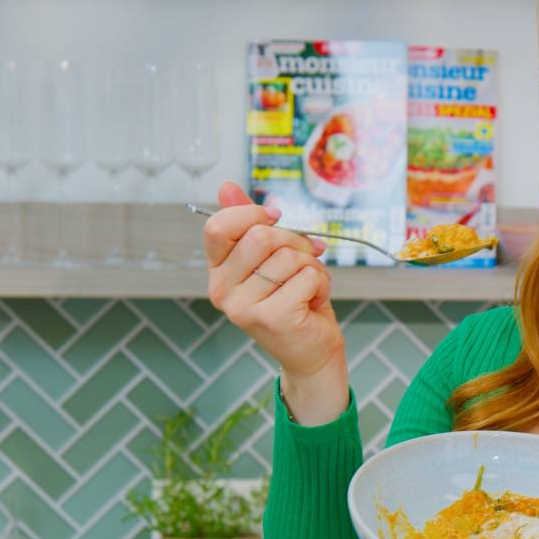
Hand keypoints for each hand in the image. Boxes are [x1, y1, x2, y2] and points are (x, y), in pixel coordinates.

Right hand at [203, 182, 347, 423]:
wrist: (312, 352)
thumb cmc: (294, 300)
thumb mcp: (271, 258)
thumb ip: (248, 223)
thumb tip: (226, 186)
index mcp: (218, 271)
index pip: (218, 226)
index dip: (252, 214)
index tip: (276, 218)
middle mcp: (222, 290)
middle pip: (260, 235)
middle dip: (295, 242)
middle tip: (304, 261)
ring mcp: (243, 307)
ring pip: (288, 256)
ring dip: (312, 267)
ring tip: (308, 287)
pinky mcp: (272, 317)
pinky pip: (307, 276)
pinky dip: (321, 284)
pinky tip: (312, 303)